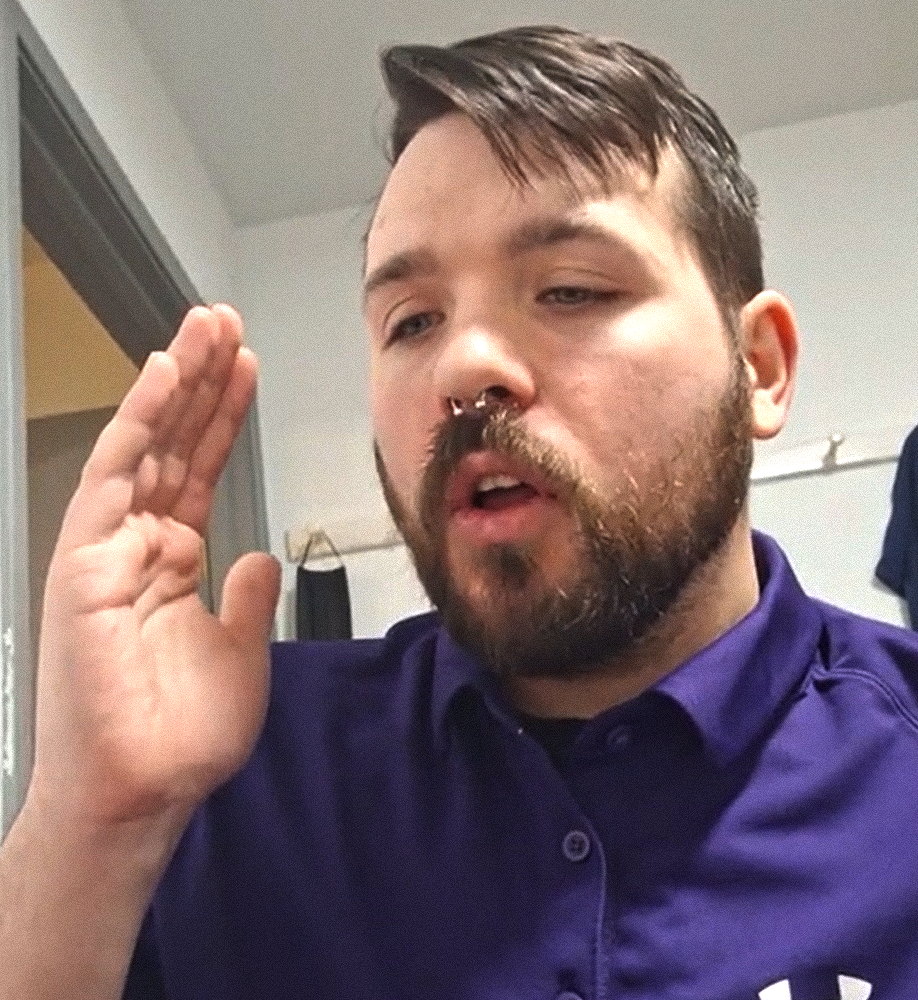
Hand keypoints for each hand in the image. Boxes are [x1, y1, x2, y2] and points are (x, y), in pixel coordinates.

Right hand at [29, 304, 278, 826]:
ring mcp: (108, 549)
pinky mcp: (85, 558)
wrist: (143, 787)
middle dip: (202, 380)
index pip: (200, 470)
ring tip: (207, 326)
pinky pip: (116, 474)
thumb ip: (246, 598)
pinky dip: (140, 421)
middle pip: (173, 444)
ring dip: (177, 381)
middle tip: (227, 320)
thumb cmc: (181, 735)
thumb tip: (258, 555)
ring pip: (146, 444)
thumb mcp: (239, 654)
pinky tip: (165, 374)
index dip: (223, 417)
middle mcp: (137, 546)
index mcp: (172, 563)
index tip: (250, 367)